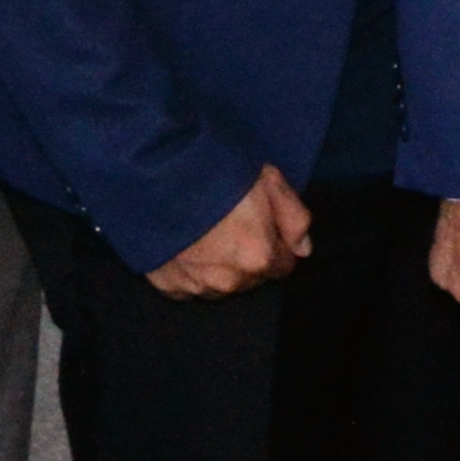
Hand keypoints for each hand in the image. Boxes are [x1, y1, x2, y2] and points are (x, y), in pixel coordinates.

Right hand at [150, 169, 313, 296]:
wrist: (157, 173)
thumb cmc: (216, 173)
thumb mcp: (269, 181)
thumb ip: (295, 218)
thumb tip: (303, 249)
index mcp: (259, 257)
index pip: (284, 266)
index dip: (277, 244)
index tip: (263, 226)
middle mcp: (229, 280)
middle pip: (252, 278)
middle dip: (249, 258)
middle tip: (231, 225)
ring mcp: (196, 286)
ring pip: (221, 285)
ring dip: (220, 268)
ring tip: (207, 235)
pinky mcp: (167, 285)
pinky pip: (189, 287)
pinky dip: (190, 273)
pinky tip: (185, 247)